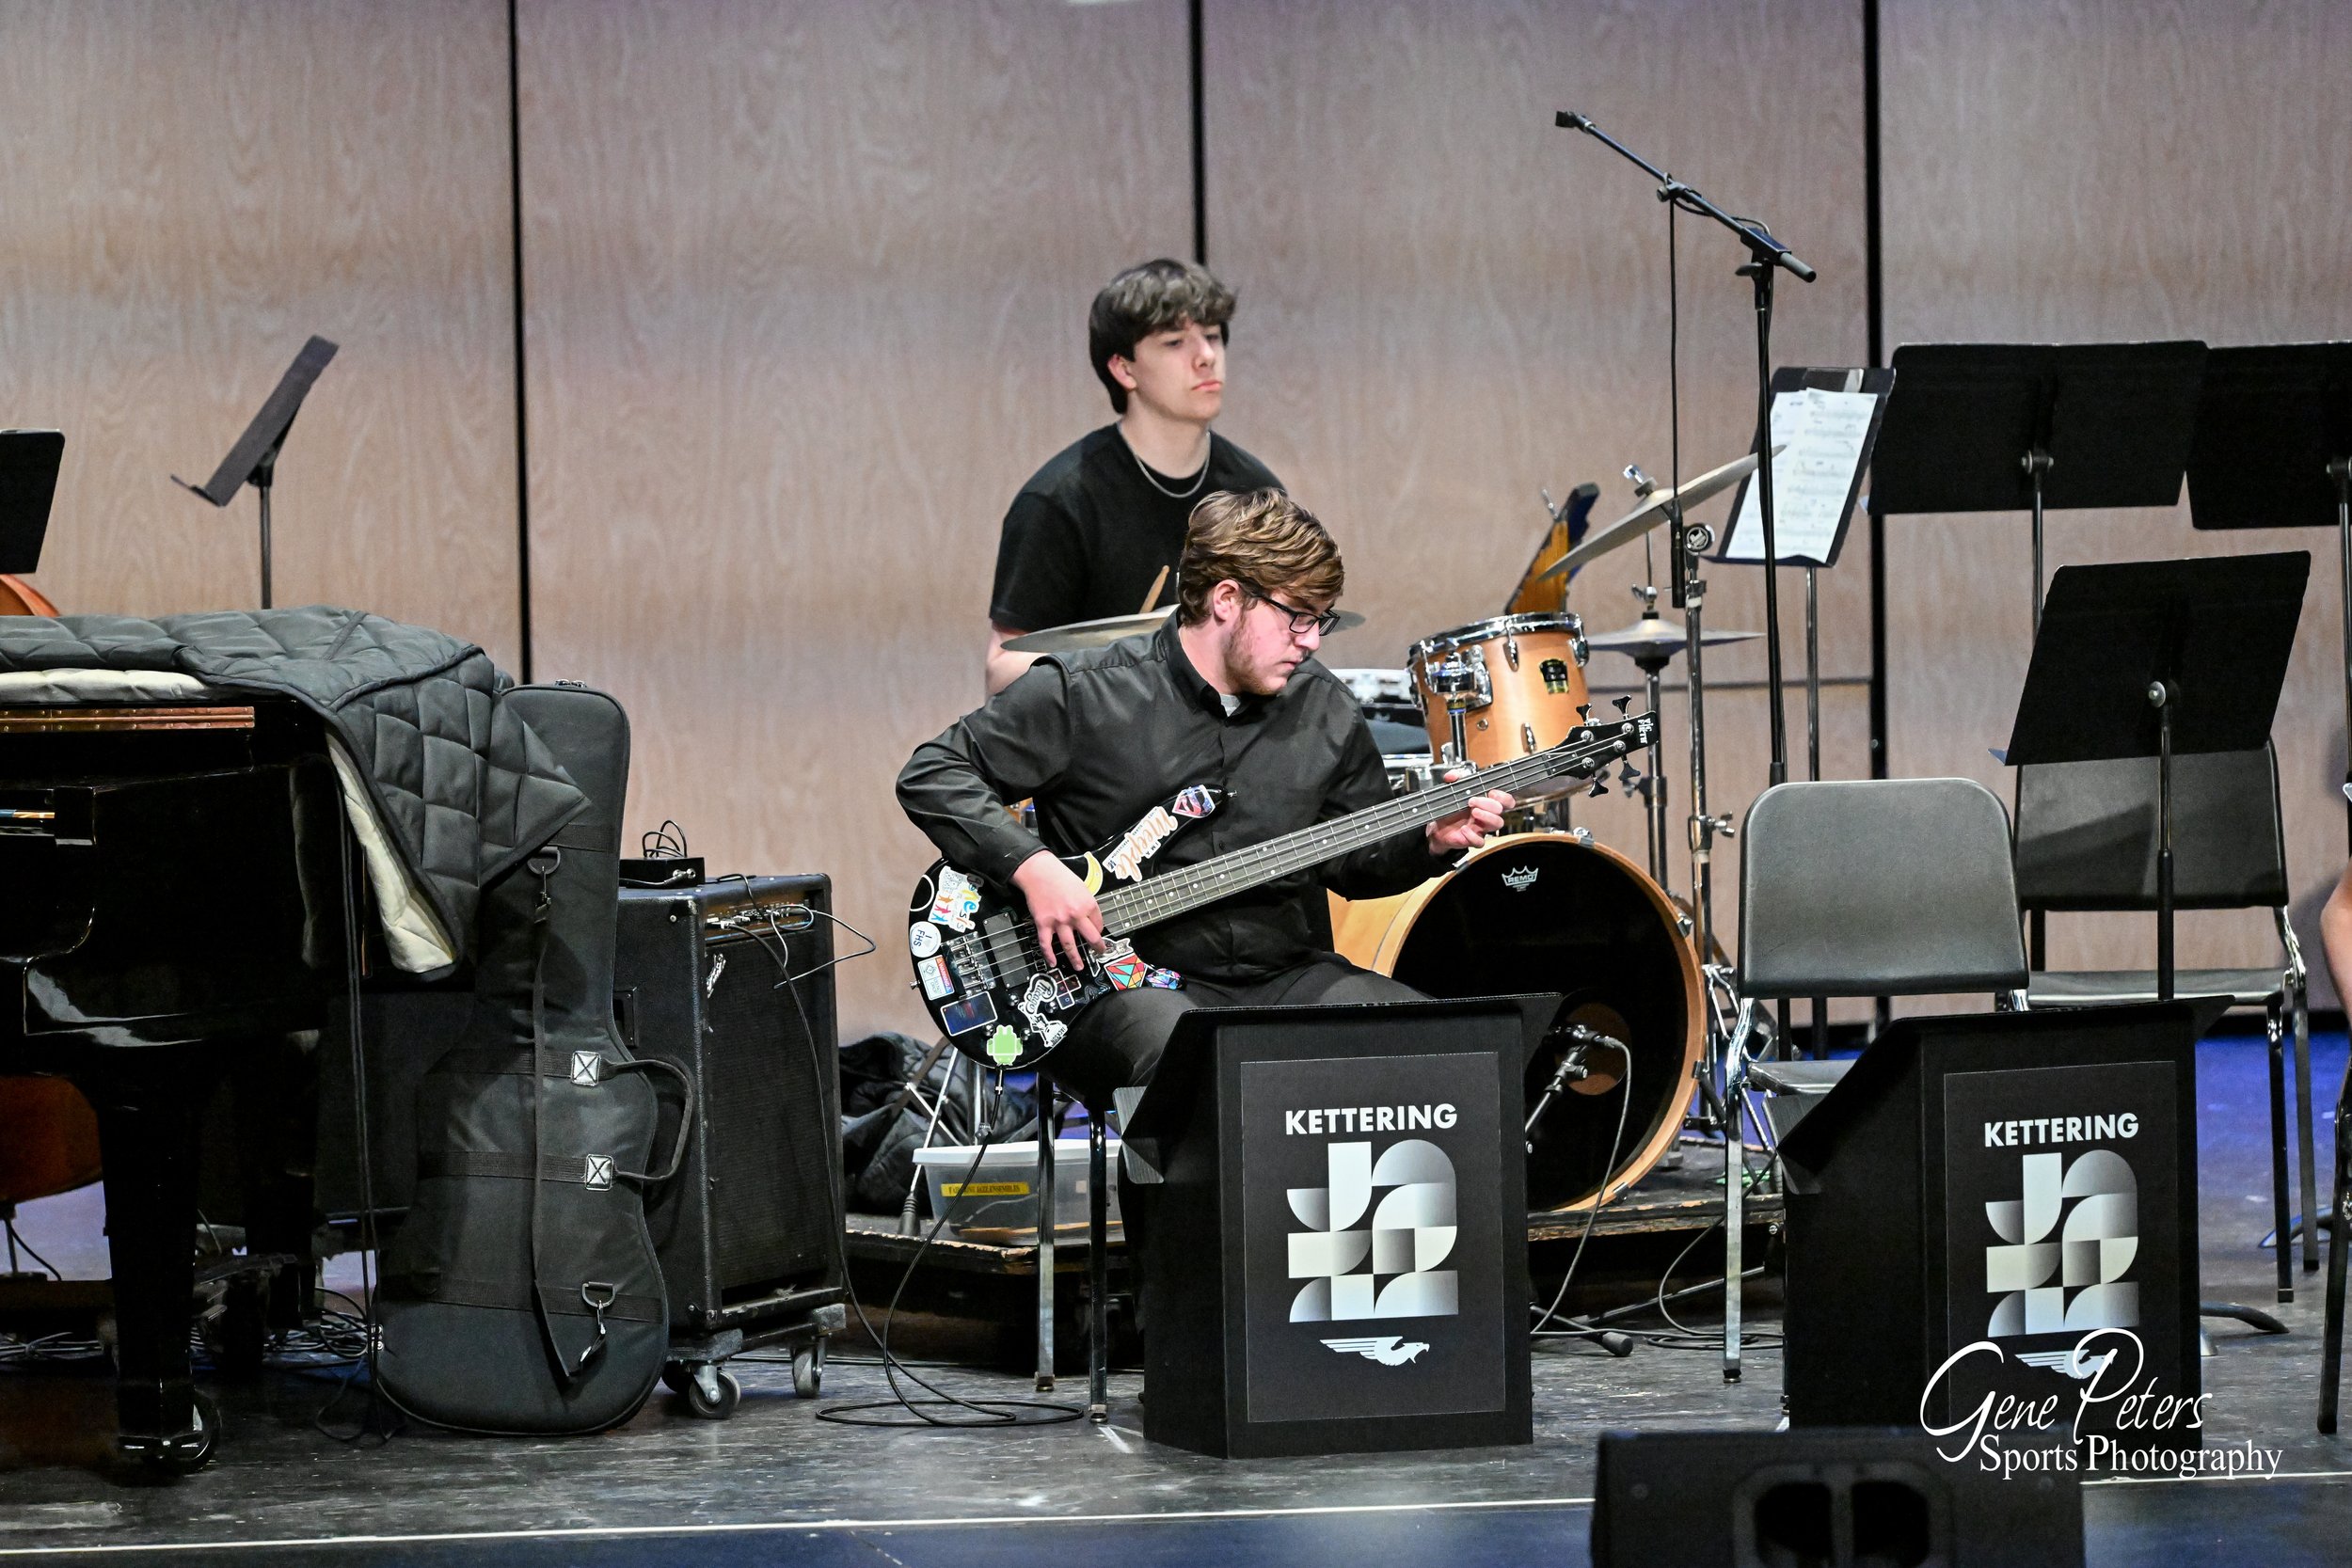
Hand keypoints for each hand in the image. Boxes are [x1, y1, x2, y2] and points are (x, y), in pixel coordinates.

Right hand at [1012, 850, 1104, 970]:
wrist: (1039, 872)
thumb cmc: (1061, 877)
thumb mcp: (1082, 888)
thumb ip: (1087, 904)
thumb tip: (1090, 919)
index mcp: (1088, 905)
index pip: (1099, 924)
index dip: (1099, 930)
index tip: (1097, 933)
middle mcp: (1075, 915)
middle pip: (1091, 938)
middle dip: (1097, 948)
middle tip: (1099, 953)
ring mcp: (1059, 921)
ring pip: (1069, 946)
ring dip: (1075, 959)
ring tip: (1079, 967)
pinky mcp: (1043, 924)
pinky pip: (1046, 944)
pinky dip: (1049, 955)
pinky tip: (1052, 963)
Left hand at [1427, 769, 1512, 852]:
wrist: (1438, 827)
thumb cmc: (1450, 810)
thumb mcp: (1451, 791)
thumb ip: (1452, 779)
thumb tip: (1453, 775)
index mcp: (1486, 803)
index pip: (1506, 800)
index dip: (1503, 796)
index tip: (1491, 792)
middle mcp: (1486, 815)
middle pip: (1501, 811)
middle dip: (1489, 804)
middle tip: (1472, 801)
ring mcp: (1481, 828)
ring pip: (1497, 824)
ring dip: (1487, 816)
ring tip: (1473, 812)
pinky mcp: (1472, 839)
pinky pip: (1480, 842)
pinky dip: (1472, 835)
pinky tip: (1464, 829)